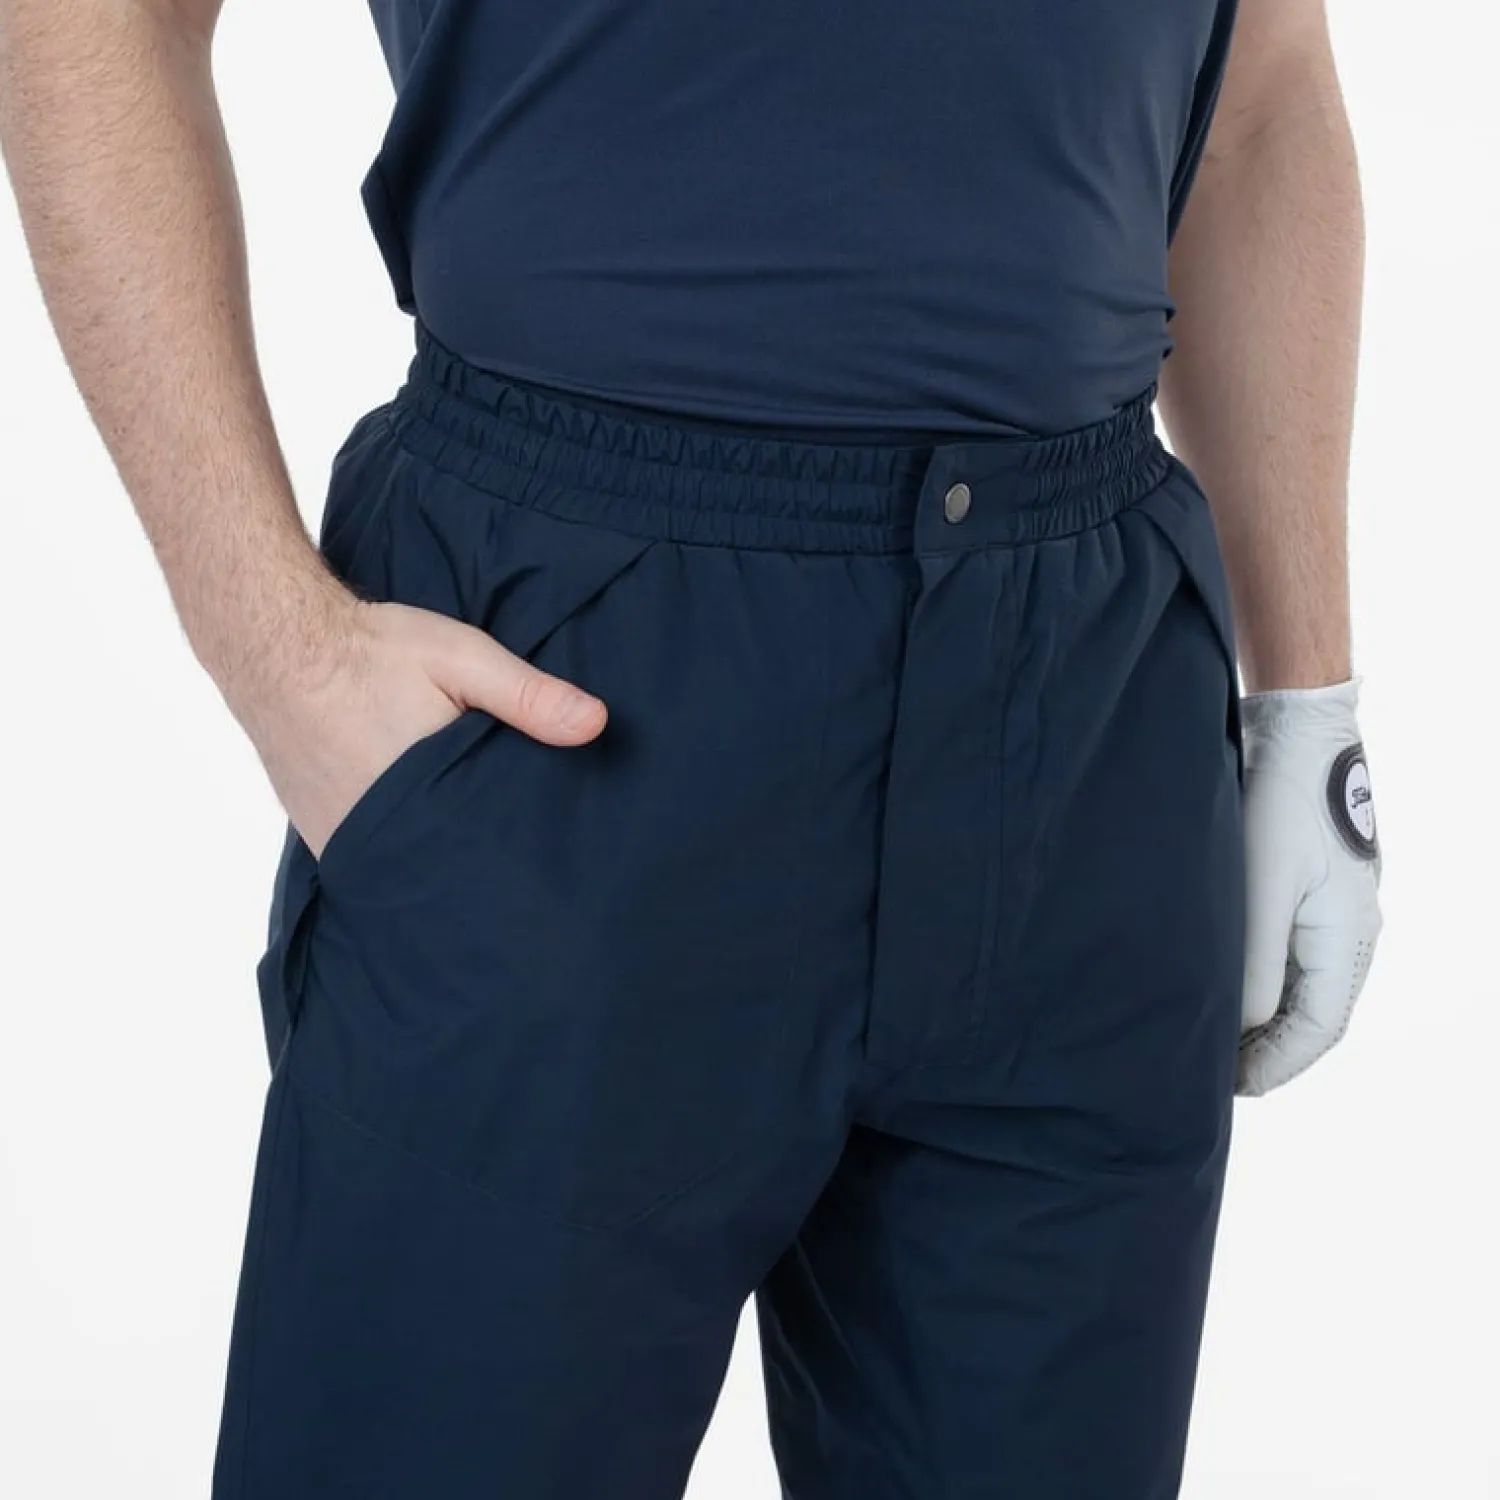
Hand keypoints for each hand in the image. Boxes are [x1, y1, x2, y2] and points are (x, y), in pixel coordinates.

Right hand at [225, 589, 606, 859]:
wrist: (272, 639)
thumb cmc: (369, 651)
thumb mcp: (461, 659)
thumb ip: (527, 694)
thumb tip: (595, 724)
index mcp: (412, 802)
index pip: (475, 860)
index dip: (509, 870)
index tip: (543, 877)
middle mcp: (370, 834)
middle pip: (439, 873)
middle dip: (476, 874)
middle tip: (519, 880)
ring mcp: (337, 839)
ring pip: (402, 869)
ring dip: (436, 864)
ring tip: (478, 864)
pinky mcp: (318, 832)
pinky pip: (370, 858)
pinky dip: (399, 852)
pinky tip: (427, 843)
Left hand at [1237, 676, 1382, 1095]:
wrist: (1298, 733)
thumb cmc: (1279, 807)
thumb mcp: (1258, 892)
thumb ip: (1255, 966)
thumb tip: (1244, 1025)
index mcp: (1347, 941)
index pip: (1318, 1032)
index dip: (1275, 1068)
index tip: (1232, 1090)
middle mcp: (1352, 935)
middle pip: (1315, 1018)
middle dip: (1270, 1053)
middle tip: (1217, 1075)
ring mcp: (1337, 914)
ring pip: (1306, 991)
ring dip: (1267, 1022)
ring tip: (1217, 1040)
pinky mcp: (1317, 892)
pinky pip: (1298, 958)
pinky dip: (1268, 986)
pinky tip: (1231, 988)